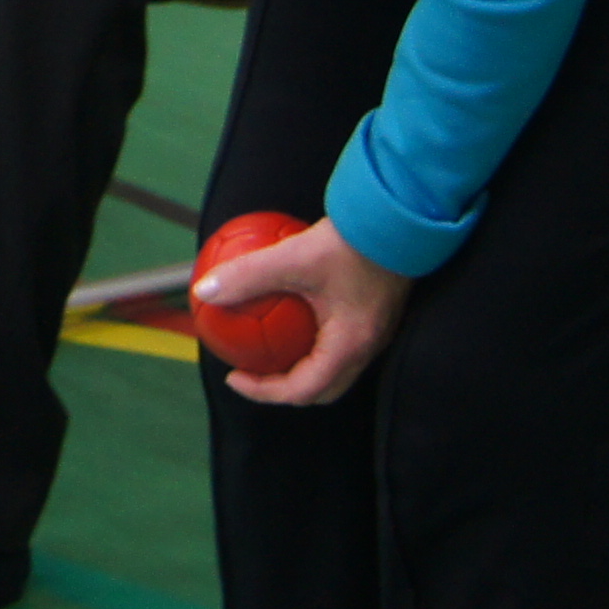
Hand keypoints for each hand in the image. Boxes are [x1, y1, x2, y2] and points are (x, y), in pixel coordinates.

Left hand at [199, 216, 410, 406]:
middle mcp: (367, 347)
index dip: (264, 391)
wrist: (401, 216)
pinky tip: (290, 310)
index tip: (234, 376)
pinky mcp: (375, 313)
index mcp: (350, 346)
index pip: (304, 390)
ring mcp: (374, 332)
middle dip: (283, 386)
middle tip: (251, 367)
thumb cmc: (354, 241)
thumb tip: (206, 291)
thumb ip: (248, 275)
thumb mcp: (292, 257)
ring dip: (298, 362)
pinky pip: (338, 339)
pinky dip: (310, 337)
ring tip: (267, 344)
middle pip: (321, 387)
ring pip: (332, 365)